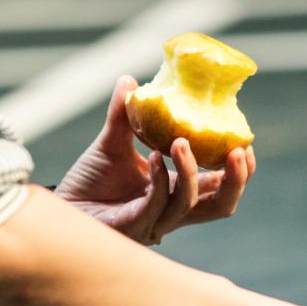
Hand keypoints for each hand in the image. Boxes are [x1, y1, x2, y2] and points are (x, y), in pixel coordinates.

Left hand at [54, 75, 256, 245]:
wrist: (62, 208)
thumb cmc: (90, 182)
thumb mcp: (112, 143)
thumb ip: (125, 115)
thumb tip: (128, 78)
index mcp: (176, 192)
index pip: (219, 188)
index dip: (238, 171)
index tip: (244, 142)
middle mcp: (172, 212)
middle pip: (220, 207)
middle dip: (235, 181)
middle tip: (238, 150)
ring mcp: (155, 222)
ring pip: (189, 204)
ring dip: (191, 170)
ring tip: (181, 140)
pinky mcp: (134, 227)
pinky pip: (157, 204)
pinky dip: (161, 178)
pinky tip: (154, 156)